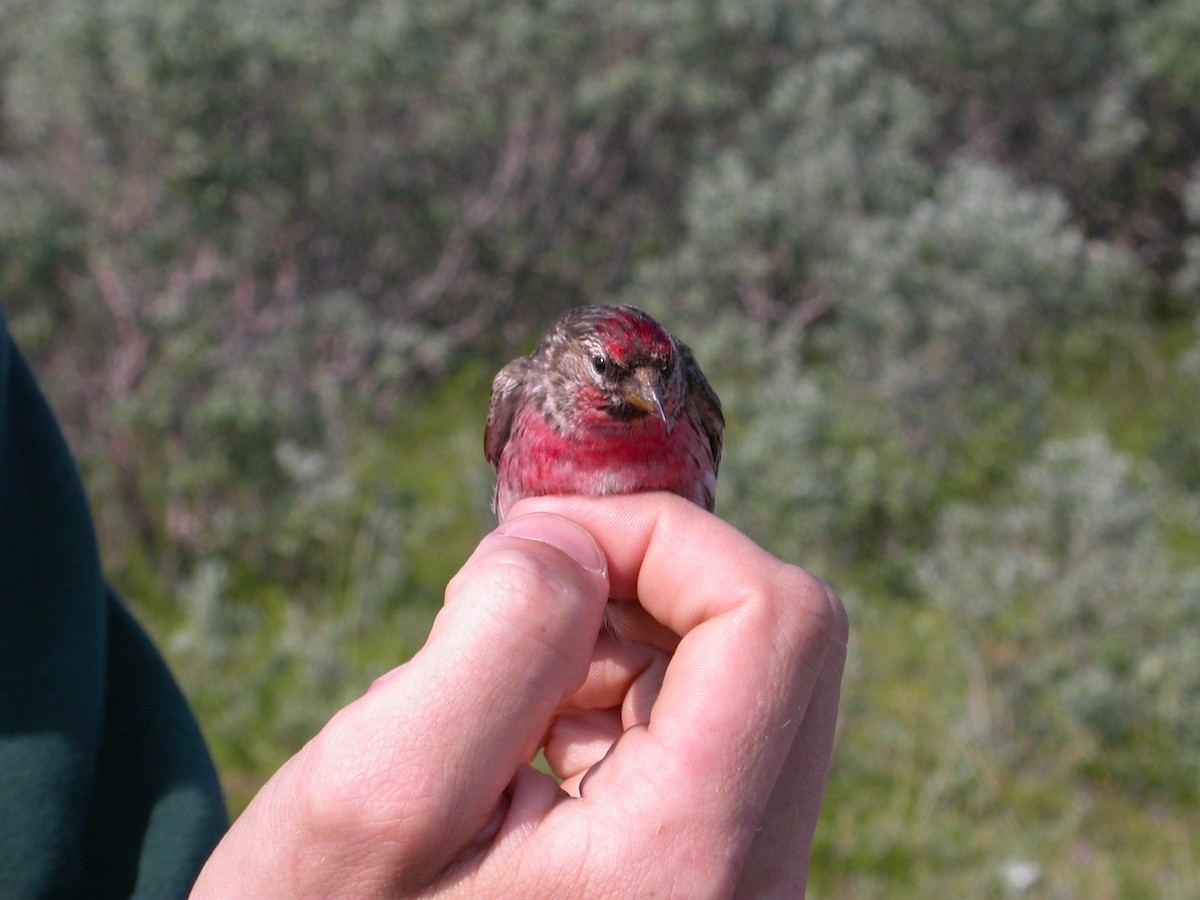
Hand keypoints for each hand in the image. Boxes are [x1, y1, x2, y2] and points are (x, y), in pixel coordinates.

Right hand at [191, 493, 847, 897]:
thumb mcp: (378, 787)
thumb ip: (498, 638)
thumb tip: (578, 541)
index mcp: (686, 864)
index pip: (774, 620)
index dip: (663, 536)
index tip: (542, 541)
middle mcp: (753, 887)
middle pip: (776, 640)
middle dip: (639, 581)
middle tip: (507, 603)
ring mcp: (743, 886)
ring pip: (738, 674)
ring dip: (619, 640)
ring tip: (497, 703)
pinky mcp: (714, 876)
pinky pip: (706, 727)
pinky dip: (617, 692)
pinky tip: (525, 744)